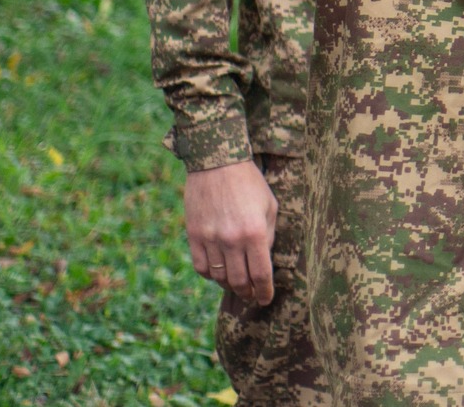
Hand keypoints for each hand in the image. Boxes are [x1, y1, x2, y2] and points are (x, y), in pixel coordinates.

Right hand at [185, 159, 277, 304]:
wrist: (217, 163)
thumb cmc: (249, 183)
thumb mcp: (269, 206)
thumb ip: (268, 236)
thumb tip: (265, 261)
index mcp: (255, 232)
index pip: (261, 274)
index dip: (265, 291)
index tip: (266, 299)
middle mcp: (232, 240)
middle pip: (239, 282)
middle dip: (248, 293)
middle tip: (253, 296)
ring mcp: (210, 239)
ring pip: (219, 277)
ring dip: (230, 286)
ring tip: (238, 285)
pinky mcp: (194, 235)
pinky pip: (201, 267)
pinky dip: (211, 275)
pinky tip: (219, 272)